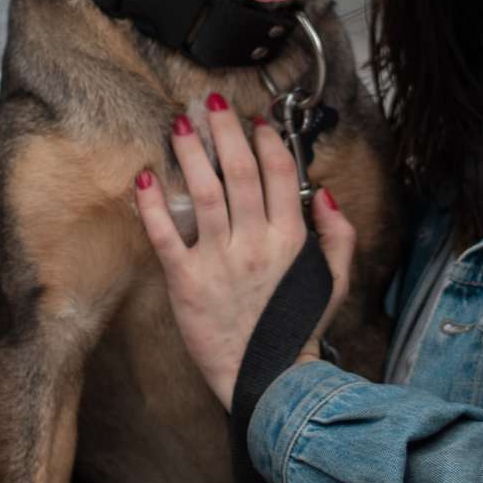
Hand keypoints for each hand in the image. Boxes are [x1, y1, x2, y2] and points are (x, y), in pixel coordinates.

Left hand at [134, 97, 354, 409]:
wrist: (268, 379)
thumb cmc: (296, 329)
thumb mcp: (334, 282)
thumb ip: (338, 236)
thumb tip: (326, 195)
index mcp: (290, 240)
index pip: (279, 175)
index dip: (267, 142)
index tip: (256, 123)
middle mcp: (256, 244)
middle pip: (239, 173)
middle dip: (224, 131)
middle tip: (210, 104)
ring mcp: (219, 262)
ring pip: (204, 194)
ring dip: (190, 155)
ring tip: (177, 126)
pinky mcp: (187, 283)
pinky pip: (166, 236)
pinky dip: (153, 206)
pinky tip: (145, 178)